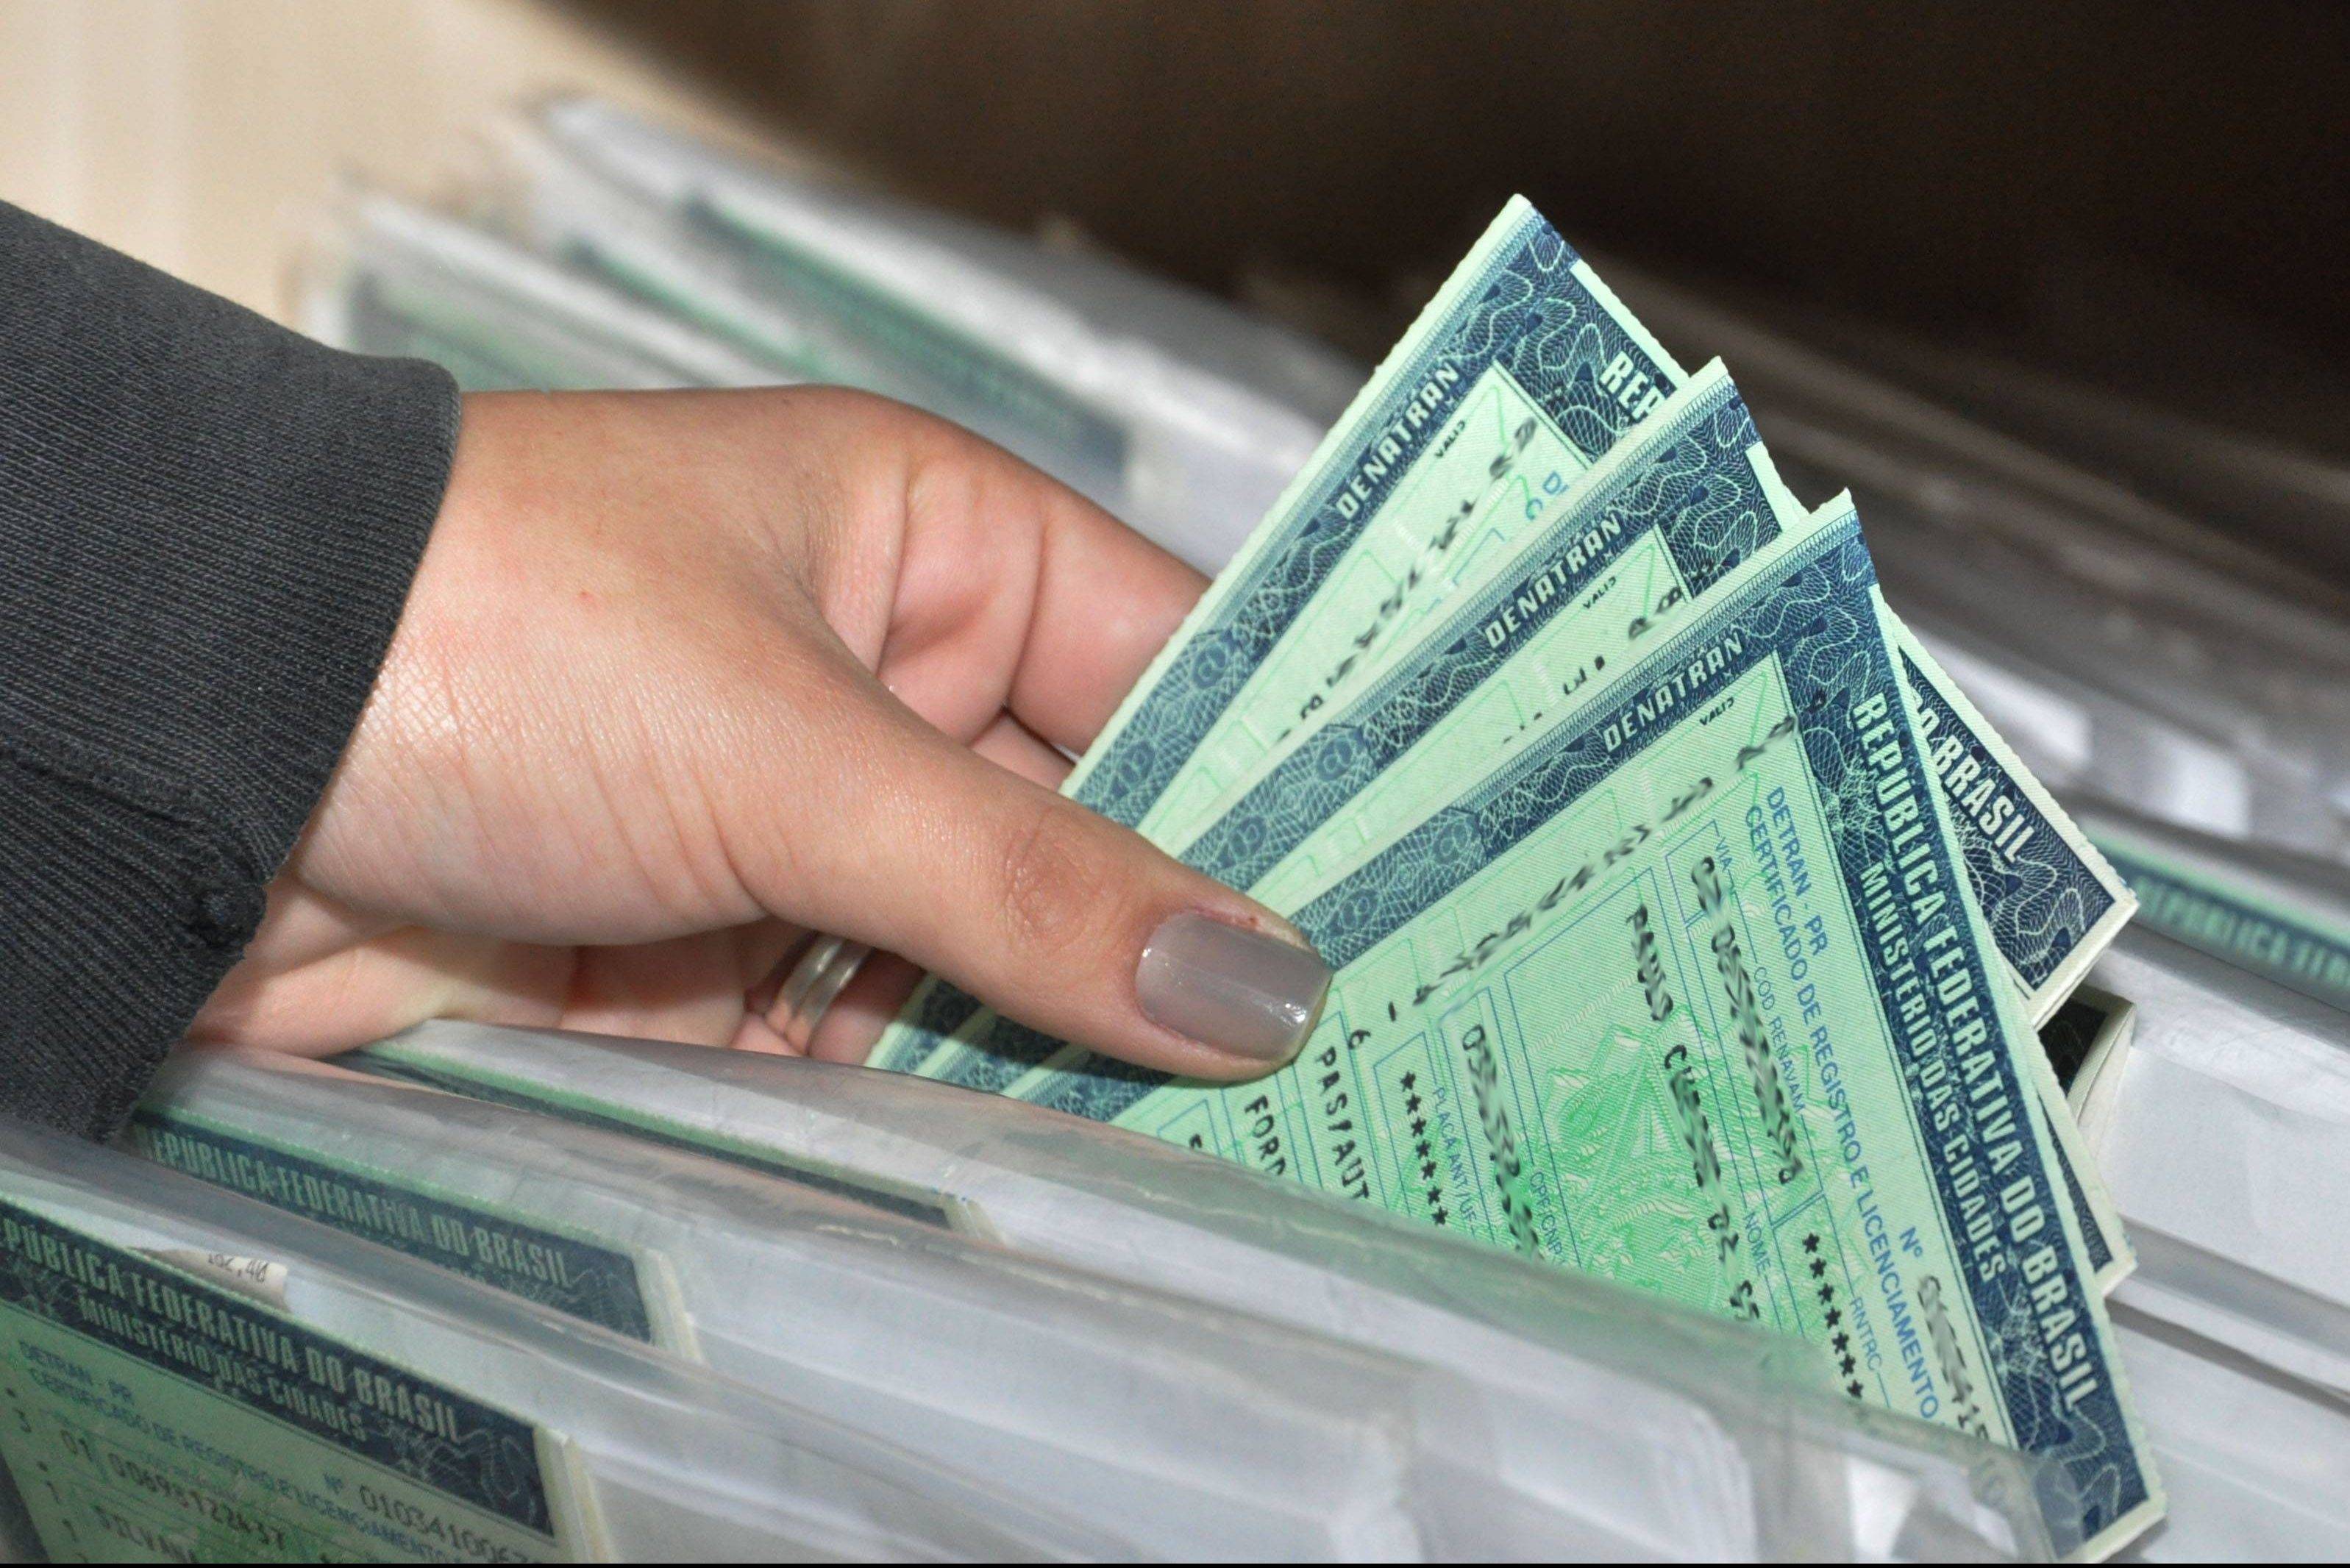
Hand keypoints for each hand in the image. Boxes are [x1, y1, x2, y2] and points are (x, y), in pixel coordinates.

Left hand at [190, 388, 1328, 1076]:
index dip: (1279, 787)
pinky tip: (1035, 1173)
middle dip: (1174, 952)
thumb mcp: (794, 752)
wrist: (190, 746)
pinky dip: (930, 1100)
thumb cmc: (502, 641)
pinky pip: (872, 1037)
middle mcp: (878, 680)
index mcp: (928, 547)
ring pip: (985, 954)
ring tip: (1217, 1155)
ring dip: (1056, 1045)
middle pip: (1087, 832)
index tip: (1404, 921)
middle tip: (1331, 1086)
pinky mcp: (714, 952)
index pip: (1166, 660)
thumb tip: (1259, 987)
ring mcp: (795, 825)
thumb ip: (1030, 884)